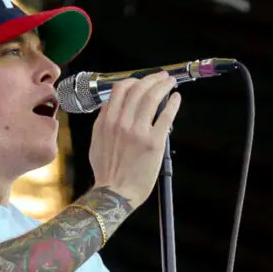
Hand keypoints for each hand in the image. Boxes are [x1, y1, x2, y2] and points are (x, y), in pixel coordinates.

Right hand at [88, 72, 181, 208]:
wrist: (115, 194)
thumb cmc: (106, 172)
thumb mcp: (96, 143)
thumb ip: (102, 122)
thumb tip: (108, 105)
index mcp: (107, 121)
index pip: (121, 89)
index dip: (134, 80)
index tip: (143, 80)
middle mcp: (122, 122)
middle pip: (139, 89)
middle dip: (153, 79)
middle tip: (162, 77)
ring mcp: (138, 131)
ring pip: (152, 97)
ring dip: (164, 86)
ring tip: (170, 83)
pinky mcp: (154, 142)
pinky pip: (165, 116)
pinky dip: (172, 104)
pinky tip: (176, 98)